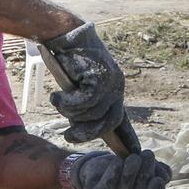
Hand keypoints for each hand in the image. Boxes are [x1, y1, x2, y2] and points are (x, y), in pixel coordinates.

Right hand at [42, 22, 125, 143]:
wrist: (66, 35)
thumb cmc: (70, 61)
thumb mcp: (80, 86)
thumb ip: (86, 104)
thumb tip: (82, 126)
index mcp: (116, 90)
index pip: (123, 119)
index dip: (128, 138)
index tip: (131, 153)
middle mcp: (117, 87)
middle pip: (108, 122)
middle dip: (87, 133)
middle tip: (68, 135)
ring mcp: (110, 82)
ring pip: (92, 113)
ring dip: (70, 112)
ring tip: (58, 103)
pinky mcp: (98, 76)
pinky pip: (83, 101)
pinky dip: (67, 103)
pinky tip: (57, 96)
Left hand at [68, 149, 171, 188]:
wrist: (100, 169)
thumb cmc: (129, 169)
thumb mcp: (148, 168)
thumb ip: (161, 172)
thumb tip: (165, 176)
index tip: (158, 180)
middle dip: (146, 173)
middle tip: (148, 155)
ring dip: (132, 170)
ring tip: (134, 156)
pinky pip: (108, 187)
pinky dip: (114, 173)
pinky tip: (118, 162)